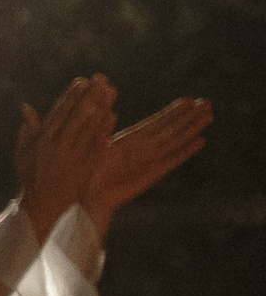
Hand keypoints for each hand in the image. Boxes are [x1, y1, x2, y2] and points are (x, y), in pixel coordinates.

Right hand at [15, 76, 115, 240]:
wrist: (44, 204)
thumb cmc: (31, 175)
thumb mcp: (23, 152)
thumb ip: (28, 129)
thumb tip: (27, 107)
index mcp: (42, 141)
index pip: (59, 113)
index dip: (71, 96)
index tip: (82, 80)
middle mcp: (58, 147)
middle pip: (77, 116)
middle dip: (90, 96)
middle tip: (101, 79)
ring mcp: (74, 156)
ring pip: (90, 127)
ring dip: (102, 107)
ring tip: (111, 90)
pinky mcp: (86, 166)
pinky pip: (97, 144)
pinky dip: (105, 129)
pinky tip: (112, 115)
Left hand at [83, 95, 209, 233]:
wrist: (90, 196)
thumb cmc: (87, 170)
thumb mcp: (94, 146)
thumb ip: (104, 129)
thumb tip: (109, 112)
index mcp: (130, 139)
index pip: (157, 121)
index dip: (173, 111)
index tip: (189, 100)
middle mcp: (143, 147)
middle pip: (171, 128)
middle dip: (189, 116)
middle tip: (207, 102)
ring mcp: (150, 160)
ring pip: (176, 141)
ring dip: (192, 128)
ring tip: (209, 114)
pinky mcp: (154, 174)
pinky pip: (174, 160)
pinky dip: (186, 151)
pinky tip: (200, 141)